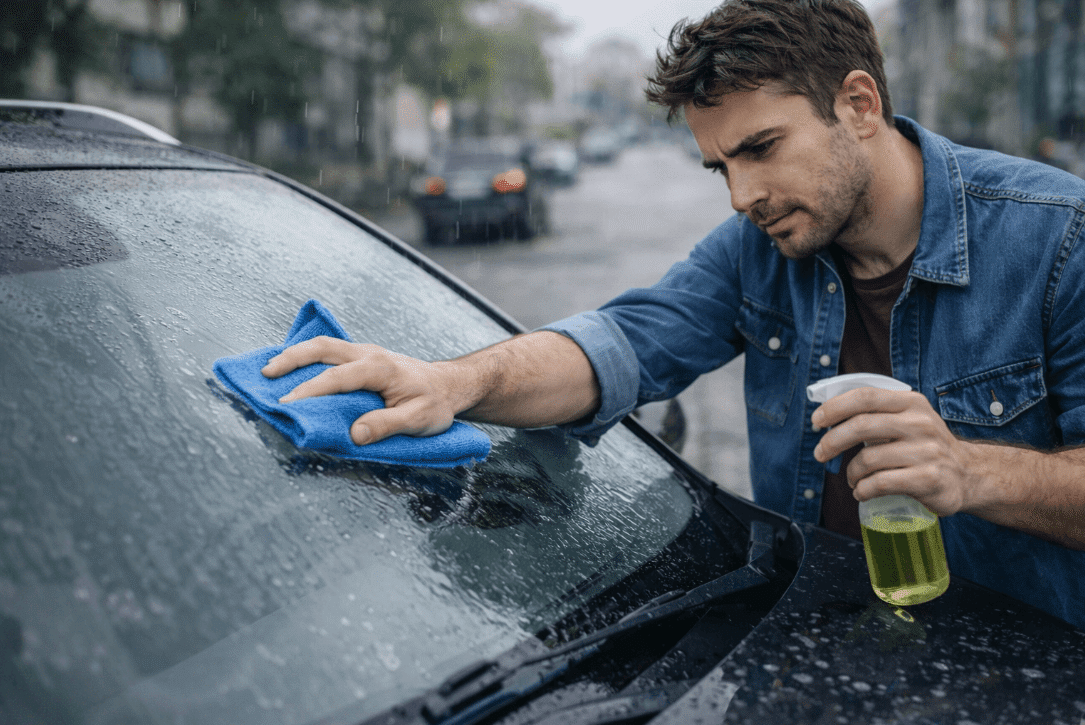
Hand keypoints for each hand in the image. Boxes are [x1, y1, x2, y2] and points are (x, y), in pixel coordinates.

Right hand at [261, 337, 458, 445]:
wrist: (449, 385)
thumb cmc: (436, 403)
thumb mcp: (419, 419)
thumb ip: (387, 425)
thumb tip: (354, 435)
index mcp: (380, 367)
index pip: (338, 378)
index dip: (311, 391)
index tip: (287, 405)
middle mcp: (368, 354)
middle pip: (323, 348)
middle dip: (291, 359)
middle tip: (265, 374)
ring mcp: (364, 352)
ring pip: (324, 346)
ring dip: (295, 354)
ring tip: (268, 369)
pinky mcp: (361, 357)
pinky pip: (330, 351)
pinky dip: (307, 356)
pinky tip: (291, 366)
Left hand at [810, 388, 979, 515]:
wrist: (968, 475)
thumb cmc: (925, 446)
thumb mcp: (909, 418)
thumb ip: (876, 413)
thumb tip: (827, 416)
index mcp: (911, 403)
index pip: (865, 397)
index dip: (835, 407)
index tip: (817, 420)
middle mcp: (920, 423)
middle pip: (861, 426)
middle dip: (832, 441)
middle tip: (820, 454)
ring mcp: (926, 452)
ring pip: (868, 459)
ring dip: (851, 472)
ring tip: (852, 479)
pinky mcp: (928, 479)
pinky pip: (880, 483)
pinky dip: (862, 490)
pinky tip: (861, 492)